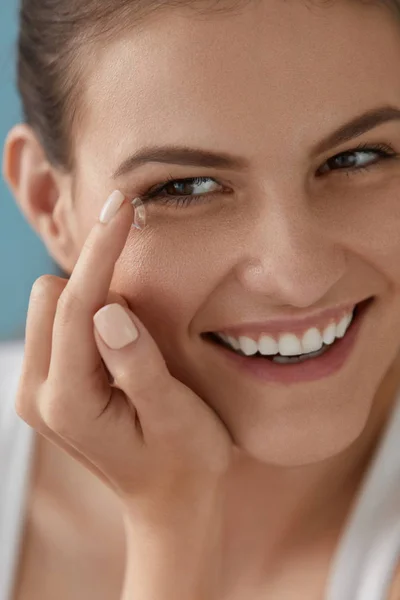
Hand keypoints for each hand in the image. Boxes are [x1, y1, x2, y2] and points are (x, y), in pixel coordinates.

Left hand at [17, 191, 233, 516]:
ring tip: (139, 333)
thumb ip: (139, 366)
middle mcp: (39, 394)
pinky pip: (60, 322)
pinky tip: (123, 336)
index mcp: (69, 402)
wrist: (170, 500)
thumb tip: (110, 308)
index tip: (123, 206)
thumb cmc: (185, 461)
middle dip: (96, 279)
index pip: (76, 305)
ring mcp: (39, 390)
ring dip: (94, 296)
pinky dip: (91, 311)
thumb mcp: (176, 417)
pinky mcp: (50, 384)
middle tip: (145, 300)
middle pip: (51, 295)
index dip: (102, 251)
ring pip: (52, 303)